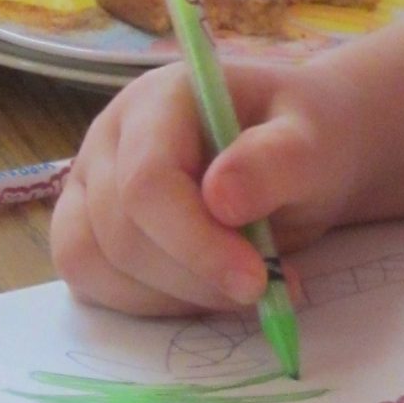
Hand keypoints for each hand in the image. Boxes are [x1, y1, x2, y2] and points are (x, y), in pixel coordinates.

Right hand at [51, 55, 357, 317]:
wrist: (299, 155)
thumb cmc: (304, 141)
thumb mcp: (314, 143)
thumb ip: (275, 163)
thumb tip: (221, 198)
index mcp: (160, 99)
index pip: (147, 181)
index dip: (195, 242)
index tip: (256, 279)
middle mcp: (111, 136)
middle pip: (121, 231)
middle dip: (195, 276)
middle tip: (266, 287)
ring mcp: (91, 182)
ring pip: (93, 263)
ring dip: (171, 297)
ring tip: (239, 286)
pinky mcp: (90, 226)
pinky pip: (92, 281)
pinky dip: (149, 302)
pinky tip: (204, 291)